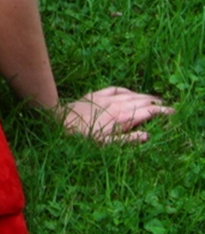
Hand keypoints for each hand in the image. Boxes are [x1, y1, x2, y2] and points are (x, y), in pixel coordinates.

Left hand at [59, 85, 173, 142]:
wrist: (60, 121)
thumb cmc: (83, 137)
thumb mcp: (106, 144)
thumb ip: (128, 140)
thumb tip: (147, 135)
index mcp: (121, 117)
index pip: (147, 112)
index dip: (161, 112)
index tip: (172, 113)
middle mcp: (116, 104)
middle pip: (141, 100)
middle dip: (156, 103)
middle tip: (167, 106)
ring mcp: (106, 97)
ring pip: (130, 93)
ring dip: (143, 95)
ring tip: (154, 99)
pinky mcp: (96, 94)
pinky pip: (115, 88)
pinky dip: (126, 90)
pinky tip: (130, 91)